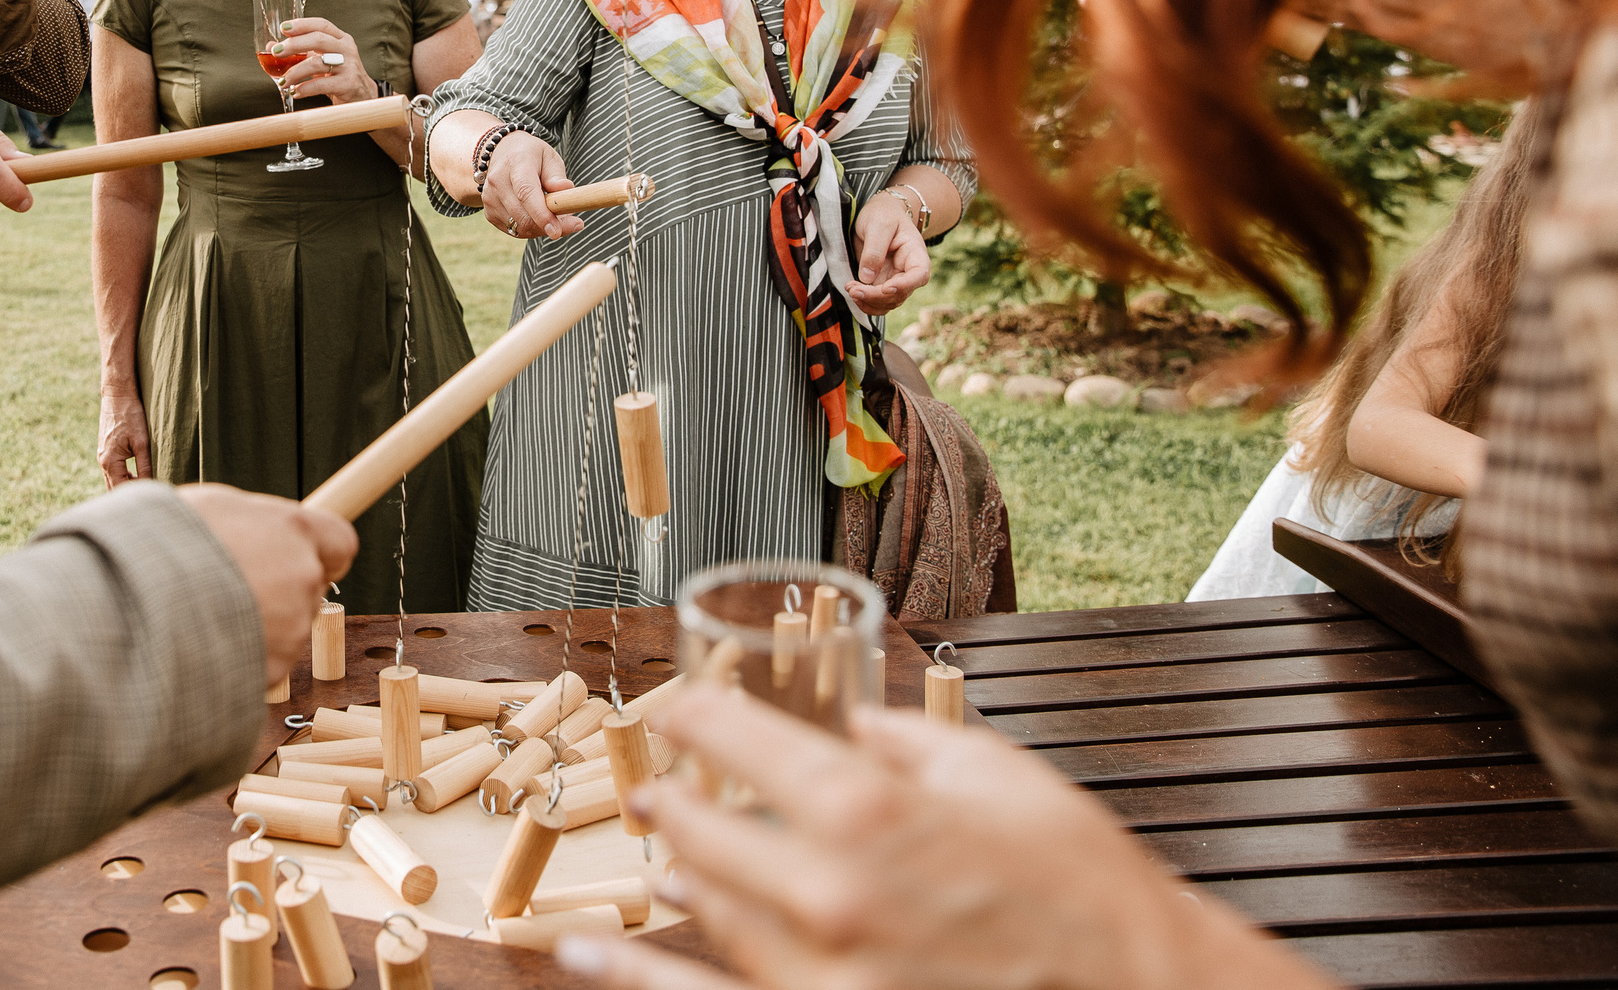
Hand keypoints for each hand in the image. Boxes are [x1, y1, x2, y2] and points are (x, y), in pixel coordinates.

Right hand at [97, 385, 152, 487]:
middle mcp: (102, 462)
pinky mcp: (105, 451)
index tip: (152, 494)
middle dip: (129, 494)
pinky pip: (112, 471)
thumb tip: (150, 485)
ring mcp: (102, 456)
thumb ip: (145, 466)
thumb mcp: (142, 443)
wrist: (117, 395)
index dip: (137, 494)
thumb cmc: (131, 416)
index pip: (121, 489)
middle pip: (114, 489)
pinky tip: (136, 476)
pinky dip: (123, 477)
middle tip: (148, 497)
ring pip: (112, 481)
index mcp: (109, 462)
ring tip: (145, 487)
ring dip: (126, 486)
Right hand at [176, 484, 358, 685]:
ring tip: (202, 615)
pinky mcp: (270, 670)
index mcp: (293, 529)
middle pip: (307, 589)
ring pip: (285, 629)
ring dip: (255, 626)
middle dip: (277, 591)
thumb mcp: (209, 508)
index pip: (340, 543)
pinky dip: (239, 658)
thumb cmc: (161, 543)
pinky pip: (261, 663)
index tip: (293, 557)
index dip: (318, 553)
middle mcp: (303, 578)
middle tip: (228, 588)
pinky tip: (200, 643)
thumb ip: (248, 522)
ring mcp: (291, 629)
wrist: (130, 603)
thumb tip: (253, 531)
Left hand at [269, 16, 376, 103]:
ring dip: (295, 72)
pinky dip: (305, 88)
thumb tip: (271, 46)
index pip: (321, 25)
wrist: (363, 98)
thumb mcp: (321, 61)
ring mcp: (349, 67)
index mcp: (341, 39)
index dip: (302, 24)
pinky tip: (296, 92)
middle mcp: (347, 49)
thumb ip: (300, 52)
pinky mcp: (348, 84)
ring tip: (283, 81)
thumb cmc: (339, 77)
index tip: (283, 28)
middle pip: (318, 39)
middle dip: (294, 44)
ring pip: (318, 63)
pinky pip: (322, 84)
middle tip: (277, 52)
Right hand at [481, 130, 586, 240]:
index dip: (542, 214)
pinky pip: (513, 231)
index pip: (526, 192)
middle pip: (524, 216)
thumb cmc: (531, 156)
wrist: (501, 154)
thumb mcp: (549, 157)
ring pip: (520, 228)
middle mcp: (498, 181)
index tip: (557, 231)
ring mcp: (490, 198)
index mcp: (517, 163)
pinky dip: (530, 229)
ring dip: (541, 228)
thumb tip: (565, 189)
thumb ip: (556, 175)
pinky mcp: (489, 212)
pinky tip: (537, 216)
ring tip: (554, 215)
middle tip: (573, 224)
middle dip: (549, 226)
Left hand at [555, 686, 1327, 989]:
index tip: (675, 707)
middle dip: (675, 798)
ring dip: (677, 876)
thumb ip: (907, 742)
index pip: (734, 738)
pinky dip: (637, 978)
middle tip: (660, 784)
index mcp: (866, 809)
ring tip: (658, 857)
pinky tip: (585, 956)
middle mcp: (825, 894)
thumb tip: (857, 726)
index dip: (692, 714)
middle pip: (702, 828)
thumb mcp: (998, 779)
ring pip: (709, 913)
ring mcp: (820, 976)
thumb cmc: (1084, 894)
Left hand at [847, 193, 930, 313]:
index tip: (885, 288)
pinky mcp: (882, 283)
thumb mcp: (878, 224)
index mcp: (915, 254)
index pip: (919, 276)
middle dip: (876, 296)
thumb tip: (867, 278)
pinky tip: (853, 292)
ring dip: (869, 302)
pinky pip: (878, 301)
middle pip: (899, 294)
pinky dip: (866, 302)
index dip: (904, 286)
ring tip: (850, 290)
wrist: (879, 213)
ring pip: (888, 302)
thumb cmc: (883, 214)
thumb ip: (874, 250)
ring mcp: (896, 279)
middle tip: (852, 289)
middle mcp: (909, 271)